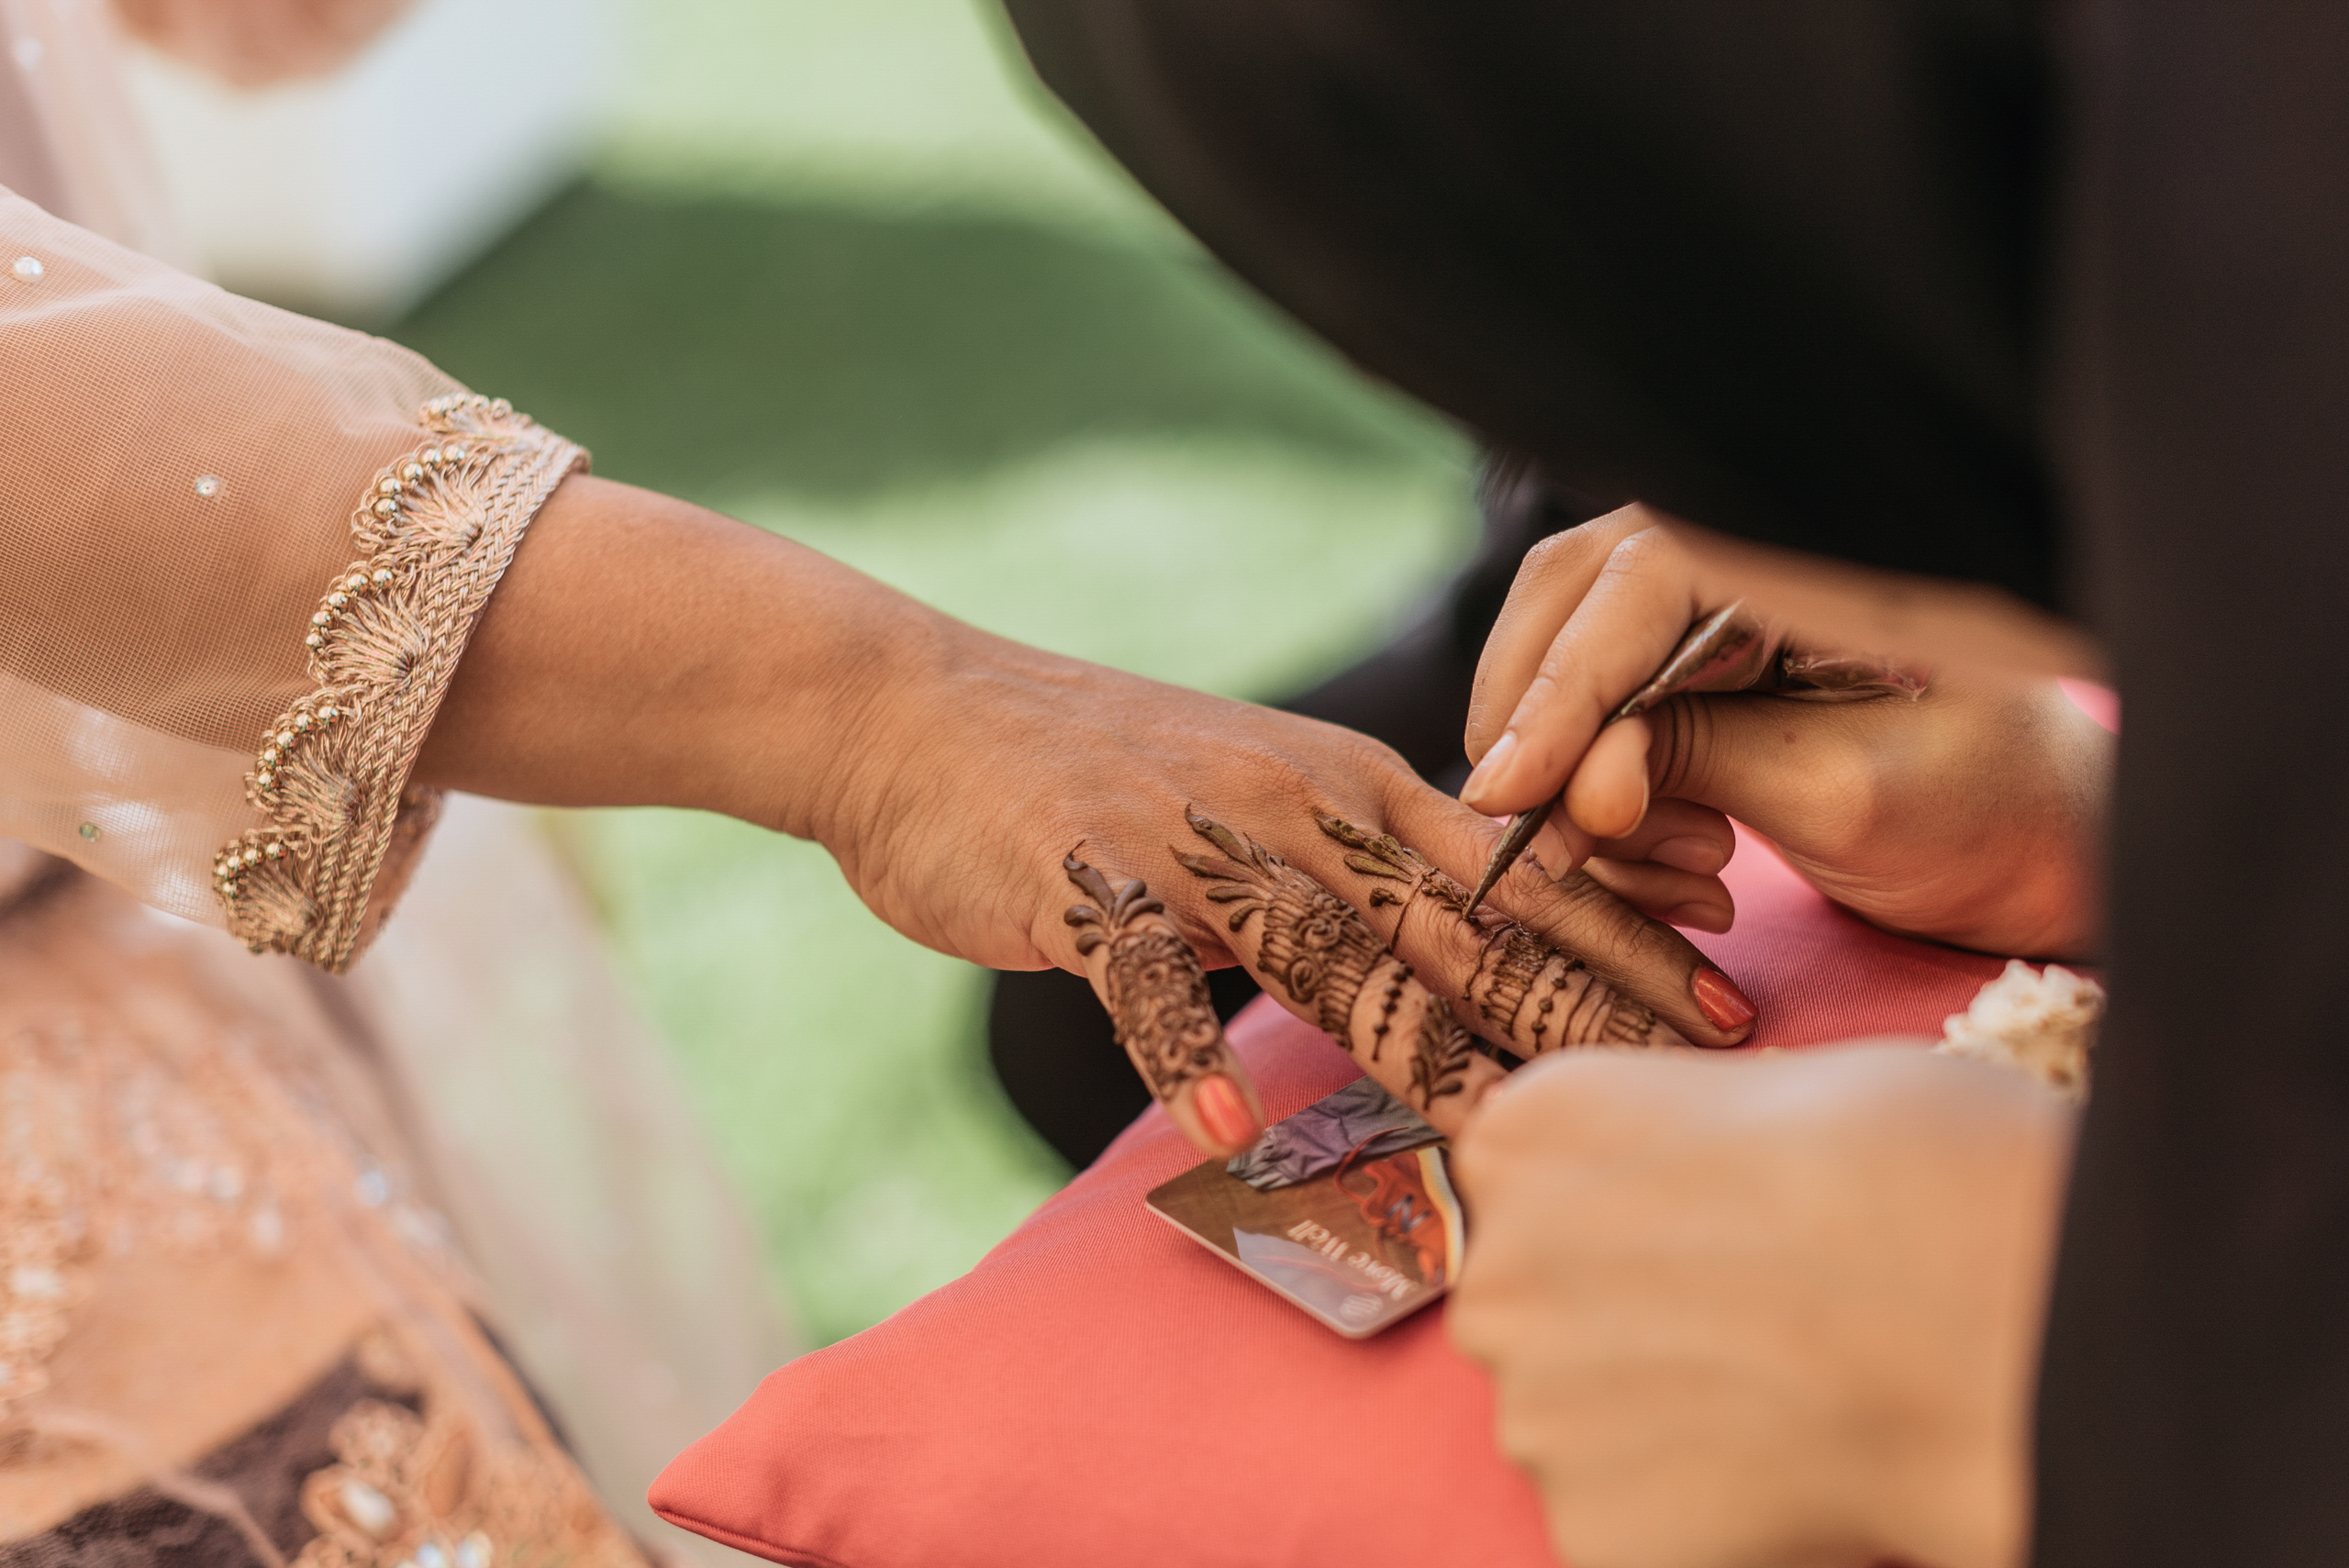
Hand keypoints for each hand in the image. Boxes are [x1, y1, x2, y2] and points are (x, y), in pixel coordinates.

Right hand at [419, 478, 1762, 1156]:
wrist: (914, 710)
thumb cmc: (1089, 766)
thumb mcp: (1253, 792)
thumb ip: (1350, 863)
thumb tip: (1447, 947)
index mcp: (1345, 791)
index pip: (1514, 872)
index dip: (1626, 932)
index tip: (1726, 988)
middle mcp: (1294, 815)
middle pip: (1461, 926)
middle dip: (1588, 1002)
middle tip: (1698, 1069)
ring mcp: (1192, 852)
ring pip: (1332, 961)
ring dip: (1427, 1051)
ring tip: (1512, 1134)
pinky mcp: (1085, 889)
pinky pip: (1141, 980)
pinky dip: (1179, 1046)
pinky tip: (1217, 1123)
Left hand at [1449, 1044, 2075, 1567]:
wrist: (1981, 1305)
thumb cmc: (1912, 1166)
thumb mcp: (1761, 1089)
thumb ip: (1670, 1148)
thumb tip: (1681, 1187)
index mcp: (1525, 1136)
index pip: (1524, 1190)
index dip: (1626, 1221)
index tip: (1706, 1235)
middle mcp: (1499, 1266)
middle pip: (1536, 1315)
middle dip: (1624, 1332)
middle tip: (1757, 1334)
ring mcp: (1533, 1405)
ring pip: (1576, 1428)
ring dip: (1660, 1430)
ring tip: (1790, 1405)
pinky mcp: (1590, 1528)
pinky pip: (1628, 1528)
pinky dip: (1699, 1519)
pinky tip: (1792, 1476)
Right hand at [1460, 506, 2112, 958]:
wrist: (2047, 847)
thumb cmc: (1985, 813)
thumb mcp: (1839, 794)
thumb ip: (1694, 762)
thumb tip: (1568, 784)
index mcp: (1809, 546)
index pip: (1634, 583)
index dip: (1558, 690)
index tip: (1510, 793)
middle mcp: (1748, 548)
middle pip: (1571, 599)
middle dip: (1536, 722)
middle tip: (1533, 834)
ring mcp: (1717, 601)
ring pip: (1568, 655)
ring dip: (1577, 770)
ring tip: (1686, 866)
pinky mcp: (1701, 662)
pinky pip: (1602, 709)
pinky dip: (1607, 791)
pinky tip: (1682, 858)